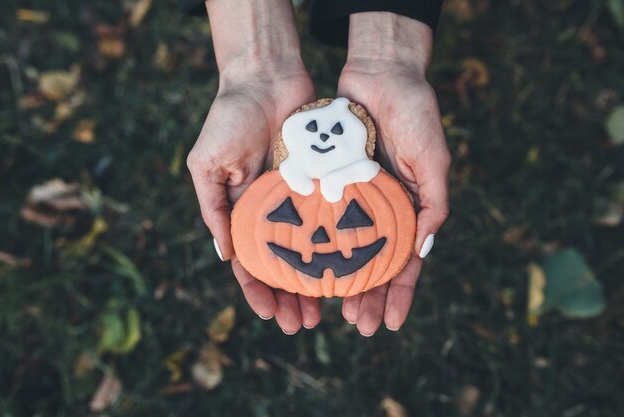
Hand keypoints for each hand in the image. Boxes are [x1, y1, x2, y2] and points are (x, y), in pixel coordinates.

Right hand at [186, 0, 320, 333]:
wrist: (267, 78)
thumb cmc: (230, 118)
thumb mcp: (208, 165)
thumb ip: (214, 208)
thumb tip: (226, 255)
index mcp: (243, 211)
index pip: (250, 262)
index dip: (258, 291)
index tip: (270, 315)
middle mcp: (273, 211)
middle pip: (283, 265)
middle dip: (290, 297)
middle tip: (303, 324)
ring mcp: (299, 199)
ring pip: (311, 250)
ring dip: (315, 282)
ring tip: (326, 311)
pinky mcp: (323, 182)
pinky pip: (332, 219)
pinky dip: (337, 245)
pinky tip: (348, 269)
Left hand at [337, 13, 450, 335]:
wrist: (380, 74)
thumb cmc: (414, 113)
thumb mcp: (432, 159)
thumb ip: (433, 203)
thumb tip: (423, 249)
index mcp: (408, 208)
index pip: (405, 262)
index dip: (400, 294)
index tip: (392, 323)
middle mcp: (379, 209)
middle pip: (373, 263)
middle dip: (368, 296)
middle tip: (358, 324)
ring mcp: (352, 198)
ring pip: (343, 249)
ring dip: (339, 280)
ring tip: (327, 310)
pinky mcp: (327, 181)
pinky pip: (318, 219)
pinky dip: (314, 245)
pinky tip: (305, 268)